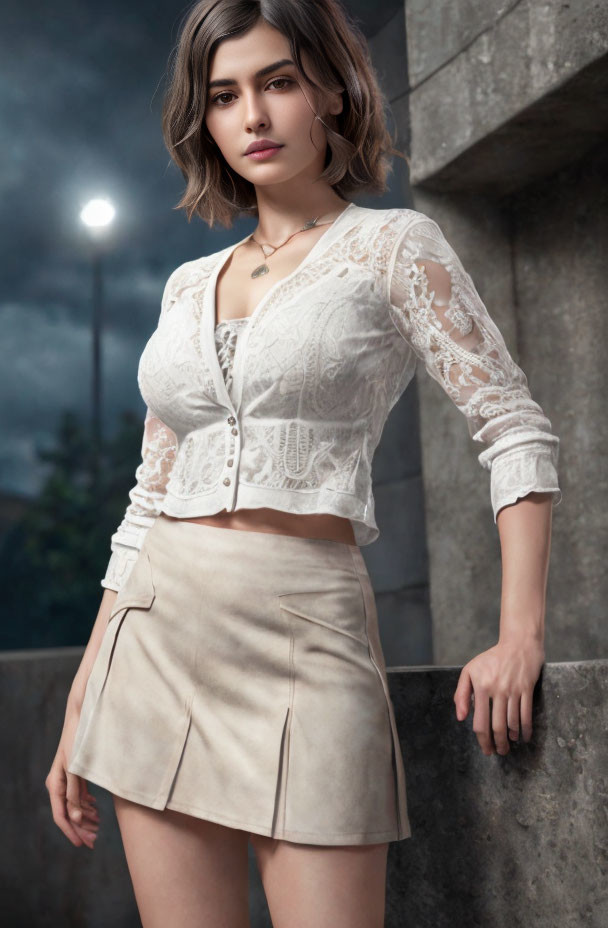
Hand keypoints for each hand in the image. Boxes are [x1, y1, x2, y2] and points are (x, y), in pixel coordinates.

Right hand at [45, 708, 100, 848]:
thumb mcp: (77, 769)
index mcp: (55, 784)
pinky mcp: (75, 773)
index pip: (61, 816)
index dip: (72, 832)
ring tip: (98, 826)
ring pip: (74, 805)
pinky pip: (78, 795)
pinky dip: (86, 804)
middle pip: (68, 813)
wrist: (83, 716)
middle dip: (80, 829)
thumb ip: (75, 793)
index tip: (83, 844)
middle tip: (95, 841)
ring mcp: (66, 778)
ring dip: (85, 818)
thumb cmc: (80, 741)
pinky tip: (95, 809)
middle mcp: (58, 783)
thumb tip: (74, 818)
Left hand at [453, 637, 544, 755]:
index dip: (482, 740)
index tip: (486, 749)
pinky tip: (524, 737)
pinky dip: (525, 729)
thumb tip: (461, 717)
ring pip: (512, 723)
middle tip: (498, 752)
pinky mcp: (527, 689)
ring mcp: (513, 690)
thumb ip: (461, 693)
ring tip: (508, 745)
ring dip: (510, 739)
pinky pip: (526, 714)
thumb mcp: (470, 670)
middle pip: (497, 726)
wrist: (518, 644)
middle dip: (497, 744)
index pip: (480, 721)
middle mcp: (497, 690)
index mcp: (481, 687)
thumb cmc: (492, 658)